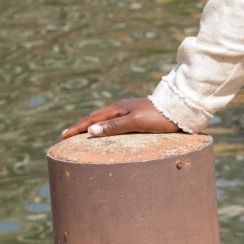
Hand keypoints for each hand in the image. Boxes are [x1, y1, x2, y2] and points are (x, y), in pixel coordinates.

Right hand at [60, 96, 181, 140]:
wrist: (180, 109)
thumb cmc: (159, 117)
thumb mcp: (136, 122)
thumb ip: (115, 127)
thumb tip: (91, 130)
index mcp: (118, 108)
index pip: (92, 119)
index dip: (77, 127)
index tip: (63, 136)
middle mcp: (121, 108)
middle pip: (96, 117)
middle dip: (80, 126)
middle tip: (67, 135)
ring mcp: (129, 110)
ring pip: (104, 118)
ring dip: (91, 125)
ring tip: (82, 133)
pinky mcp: (137, 115)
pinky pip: (114, 121)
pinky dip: (103, 126)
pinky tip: (106, 131)